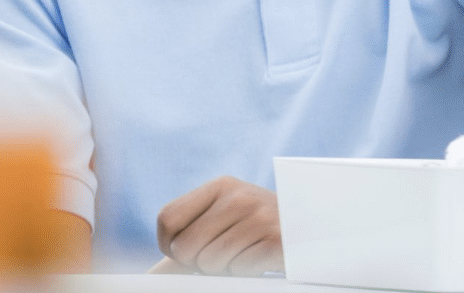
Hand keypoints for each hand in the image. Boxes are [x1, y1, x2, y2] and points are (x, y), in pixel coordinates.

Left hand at [154, 176, 282, 276]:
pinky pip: (238, 271)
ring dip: (224, 269)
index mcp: (221, 185)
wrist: (313, 227)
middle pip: (185, 246)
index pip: (167, 218)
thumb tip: (150, 277)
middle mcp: (240, 197)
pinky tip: (259, 258)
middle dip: (198, 262)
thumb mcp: (225, 218)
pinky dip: (245, 272)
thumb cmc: (258, 229)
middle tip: (225, 252)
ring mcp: (261, 217)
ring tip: (245, 253)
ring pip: (209, 263)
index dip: (171, 245)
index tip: (190, 249)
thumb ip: (187, 238)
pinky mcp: (278, 242)